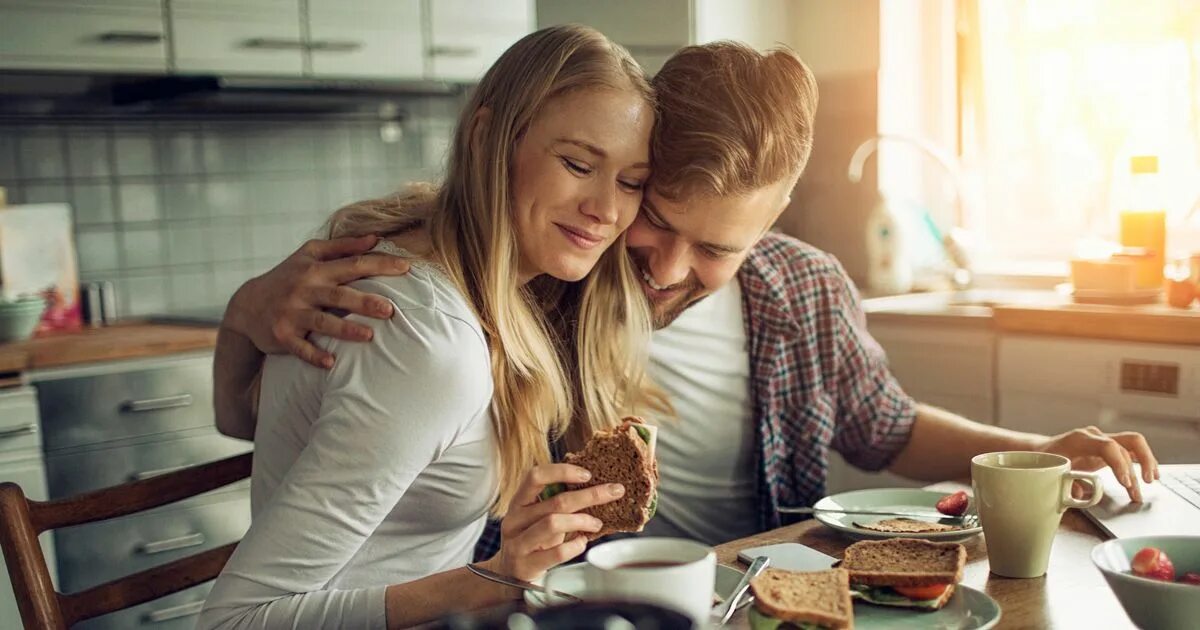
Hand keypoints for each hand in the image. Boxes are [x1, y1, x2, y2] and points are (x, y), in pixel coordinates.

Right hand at [224, 235, 410, 367]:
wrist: (247, 305)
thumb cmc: (288, 277)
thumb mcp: (309, 255)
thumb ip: (343, 246)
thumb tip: (376, 238)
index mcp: (316, 269)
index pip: (353, 264)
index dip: (380, 264)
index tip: (406, 268)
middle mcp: (305, 290)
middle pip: (340, 294)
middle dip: (365, 302)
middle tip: (390, 310)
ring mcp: (293, 313)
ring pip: (322, 322)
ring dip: (345, 330)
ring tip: (368, 336)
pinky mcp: (282, 335)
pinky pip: (300, 348)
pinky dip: (314, 355)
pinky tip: (331, 363)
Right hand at [485, 464, 625, 582]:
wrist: (509, 574)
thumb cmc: (532, 540)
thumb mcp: (539, 517)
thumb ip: (557, 502)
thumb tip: (594, 486)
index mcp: (518, 502)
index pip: (535, 477)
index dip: (561, 472)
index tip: (587, 474)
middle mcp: (515, 520)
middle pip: (555, 501)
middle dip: (590, 495)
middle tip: (613, 492)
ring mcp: (518, 543)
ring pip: (553, 523)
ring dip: (582, 521)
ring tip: (596, 523)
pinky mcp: (527, 564)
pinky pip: (556, 553)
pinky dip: (575, 546)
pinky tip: (582, 542)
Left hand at [1036, 426, 1158, 502]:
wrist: (1041, 450)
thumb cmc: (1045, 460)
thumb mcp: (1050, 472)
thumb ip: (1064, 483)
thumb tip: (1078, 495)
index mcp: (1080, 440)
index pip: (1108, 446)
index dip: (1120, 465)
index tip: (1126, 484)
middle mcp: (1094, 436)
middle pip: (1128, 441)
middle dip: (1141, 461)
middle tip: (1146, 482)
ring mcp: (1103, 439)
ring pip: (1133, 444)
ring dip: (1145, 463)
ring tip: (1150, 483)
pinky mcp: (1108, 447)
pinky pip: (1130, 450)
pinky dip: (1141, 461)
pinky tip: (1148, 475)